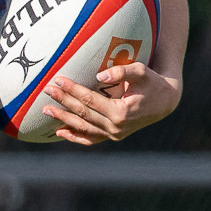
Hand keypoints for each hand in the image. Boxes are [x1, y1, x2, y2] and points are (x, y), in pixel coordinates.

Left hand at [41, 61, 180, 144]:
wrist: (165, 102)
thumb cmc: (152, 83)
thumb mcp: (142, 72)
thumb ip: (122, 71)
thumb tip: (99, 77)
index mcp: (122, 112)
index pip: (89, 100)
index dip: (72, 90)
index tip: (57, 80)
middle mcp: (116, 127)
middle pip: (82, 113)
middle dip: (63, 101)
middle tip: (46, 89)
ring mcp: (114, 135)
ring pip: (83, 127)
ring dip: (63, 119)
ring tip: (45, 109)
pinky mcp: (112, 137)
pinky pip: (90, 139)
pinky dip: (75, 136)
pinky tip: (60, 132)